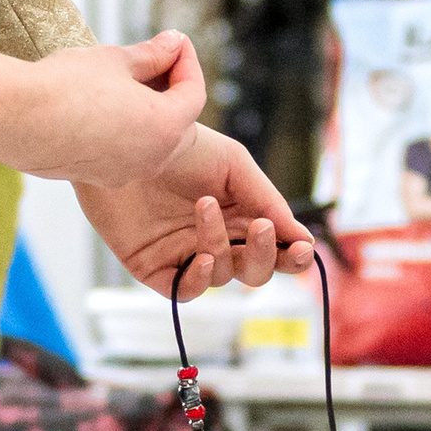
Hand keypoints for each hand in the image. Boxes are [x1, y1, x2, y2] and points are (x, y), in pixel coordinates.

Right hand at [18, 33, 205, 183]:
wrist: (15, 119)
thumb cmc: (66, 85)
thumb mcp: (115, 60)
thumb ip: (152, 55)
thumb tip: (173, 43)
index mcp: (165, 125)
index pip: (195, 91)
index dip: (188, 62)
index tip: (174, 41)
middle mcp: (154, 157)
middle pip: (179, 121)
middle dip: (172, 89)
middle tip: (156, 61)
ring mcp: (128, 172)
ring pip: (153, 140)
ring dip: (149, 113)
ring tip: (127, 83)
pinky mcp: (102, 178)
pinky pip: (127, 154)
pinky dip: (126, 132)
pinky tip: (104, 110)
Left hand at [79, 123, 314, 301]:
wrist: (128, 140)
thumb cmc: (181, 146)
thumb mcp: (234, 164)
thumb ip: (267, 201)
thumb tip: (302, 238)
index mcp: (242, 216)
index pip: (277, 248)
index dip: (294, 255)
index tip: (303, 248)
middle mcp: (217, 239)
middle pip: (255, 271)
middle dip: (265, 256)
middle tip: (261, 229)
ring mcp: (186, 255)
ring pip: (222, 276)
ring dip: (219, 245)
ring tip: (203, 206)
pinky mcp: (156, 267)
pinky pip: (185, 291)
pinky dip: (198, 280)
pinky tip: (201, 258)